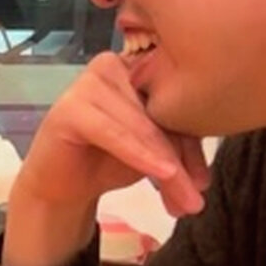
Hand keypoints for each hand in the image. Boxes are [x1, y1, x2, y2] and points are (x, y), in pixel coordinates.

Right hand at [4, 54, 211, 265]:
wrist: (60, 185)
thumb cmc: (106, 161)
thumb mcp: (153, 153)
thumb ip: (179, 150)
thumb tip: (205, 178)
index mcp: (137, 66)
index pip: (175, 102)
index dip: (193, 144)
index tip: (204, 183)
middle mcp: (113, 65)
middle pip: (160, 114)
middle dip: (181, 161)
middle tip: (196, 199)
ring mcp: (88, 82)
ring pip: (141, 126)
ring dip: (166, 166)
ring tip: (185, 200)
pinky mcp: (69, 107)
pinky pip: (113, 133)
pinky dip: (139, 155)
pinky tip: (162, 174)